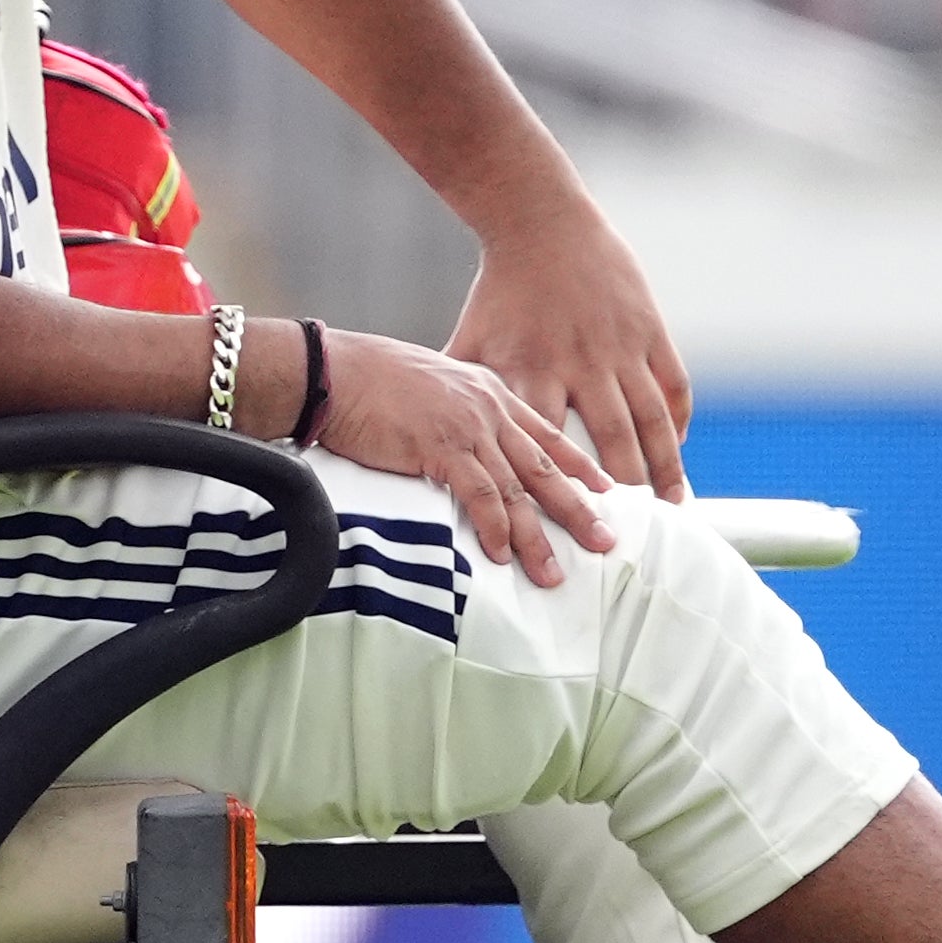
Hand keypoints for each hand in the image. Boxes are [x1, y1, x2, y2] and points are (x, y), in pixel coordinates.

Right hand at [308, 329, 615, 586]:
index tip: (604, 490)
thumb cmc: (370, 378)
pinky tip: (502, 555)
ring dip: (537, 537)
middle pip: (545, 468)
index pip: (545, 434)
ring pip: (517, 490)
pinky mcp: (442, 448)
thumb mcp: (430, 384)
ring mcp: (469, 428)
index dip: (577, 466)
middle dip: (578, 509)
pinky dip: (493, 529)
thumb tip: (456, 440)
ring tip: (554, 572)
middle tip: (605, 542)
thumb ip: (455, 410)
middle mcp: (489, 410)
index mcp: (490, 392)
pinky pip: (479, 495)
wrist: (336, 370)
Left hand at [446, 212, 691, 500]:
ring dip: (663, 467)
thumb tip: (426, 439)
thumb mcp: (471, 340)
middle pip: (607, 442)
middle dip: (621, 493)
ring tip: (672, 508)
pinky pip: (672, 385)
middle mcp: (579, 364)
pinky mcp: (648, 329)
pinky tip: (675, 451)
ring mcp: (619, 347)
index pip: (545, 445)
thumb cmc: (500, 290)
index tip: (564, 528)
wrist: (540, 223)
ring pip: (650, 420)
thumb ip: (460, 391)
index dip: (557, 488)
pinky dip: (677, 422)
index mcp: (531, 371)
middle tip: (631, 535)